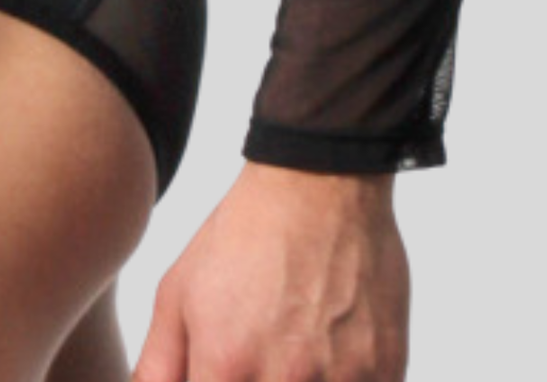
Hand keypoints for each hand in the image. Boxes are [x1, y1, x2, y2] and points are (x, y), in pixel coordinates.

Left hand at [133, 160, 409, 381]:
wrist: (318, 185)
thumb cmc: (241, 239)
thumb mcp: (177, 296)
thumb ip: (158, 370)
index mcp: (226, 365)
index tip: (220, 381)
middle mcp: (286, 378)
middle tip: (255, 366)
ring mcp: (343, 379)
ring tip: (289, 358)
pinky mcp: (387, 372)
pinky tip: (326, 357)